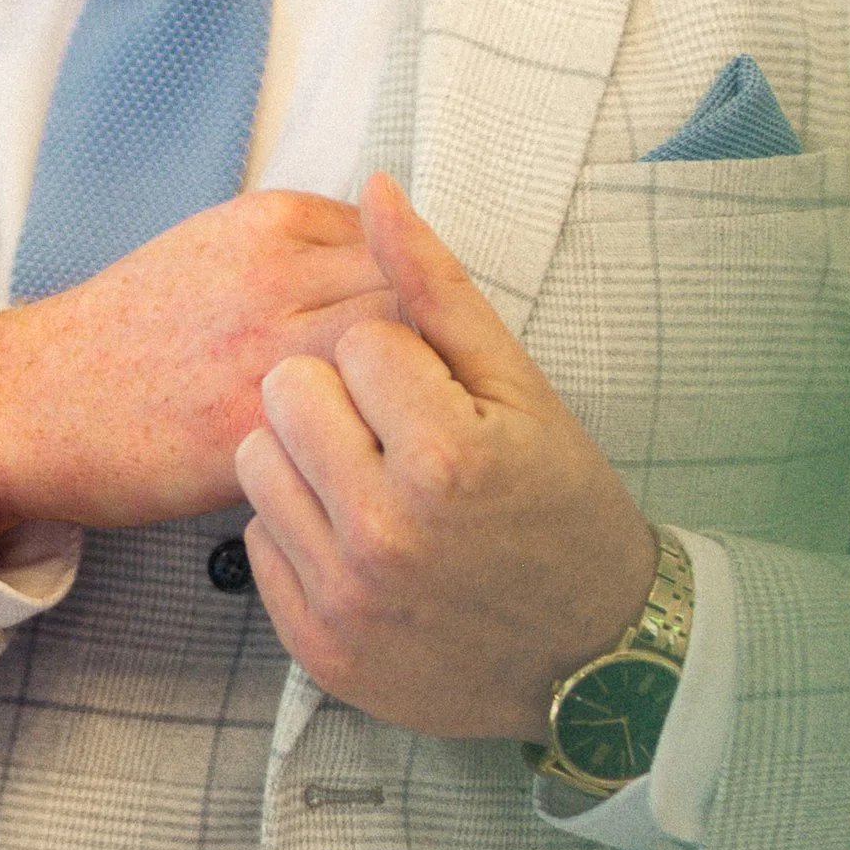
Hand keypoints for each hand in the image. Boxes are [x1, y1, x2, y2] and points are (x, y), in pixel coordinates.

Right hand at [0, 192, 398, 538]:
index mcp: (267, 222)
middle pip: (411, 296)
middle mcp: (275, 275)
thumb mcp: (210, 248)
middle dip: (428, 347)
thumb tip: (388, 271)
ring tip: (398, 436)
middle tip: (424, 398)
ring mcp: (266, 350)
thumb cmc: (126, 335)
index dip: (415, 298)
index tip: (410, 343)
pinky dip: (365, 444)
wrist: (36, 400)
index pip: (394, 245)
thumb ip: (297, 251)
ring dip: (408, 401)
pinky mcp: (253, 425)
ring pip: (392, 363)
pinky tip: (356, 465)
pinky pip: (345, 427)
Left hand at [233, 174, 656, 739]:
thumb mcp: (520, 390)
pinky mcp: (318, 646)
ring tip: (369, 480)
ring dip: (305, 459)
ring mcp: (347, 596)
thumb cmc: (561, 509)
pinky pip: (256, 541)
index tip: (437, 401)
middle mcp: (387, 530)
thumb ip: (439, 289)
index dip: (401, 363)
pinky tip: (359, 541)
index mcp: (446, 458)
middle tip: (393, 434)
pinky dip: (300, 531)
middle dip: (338, 398)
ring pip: (256, 461)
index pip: (358, 344)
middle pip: (288, 393)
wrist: (593, 659)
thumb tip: (379, 190)